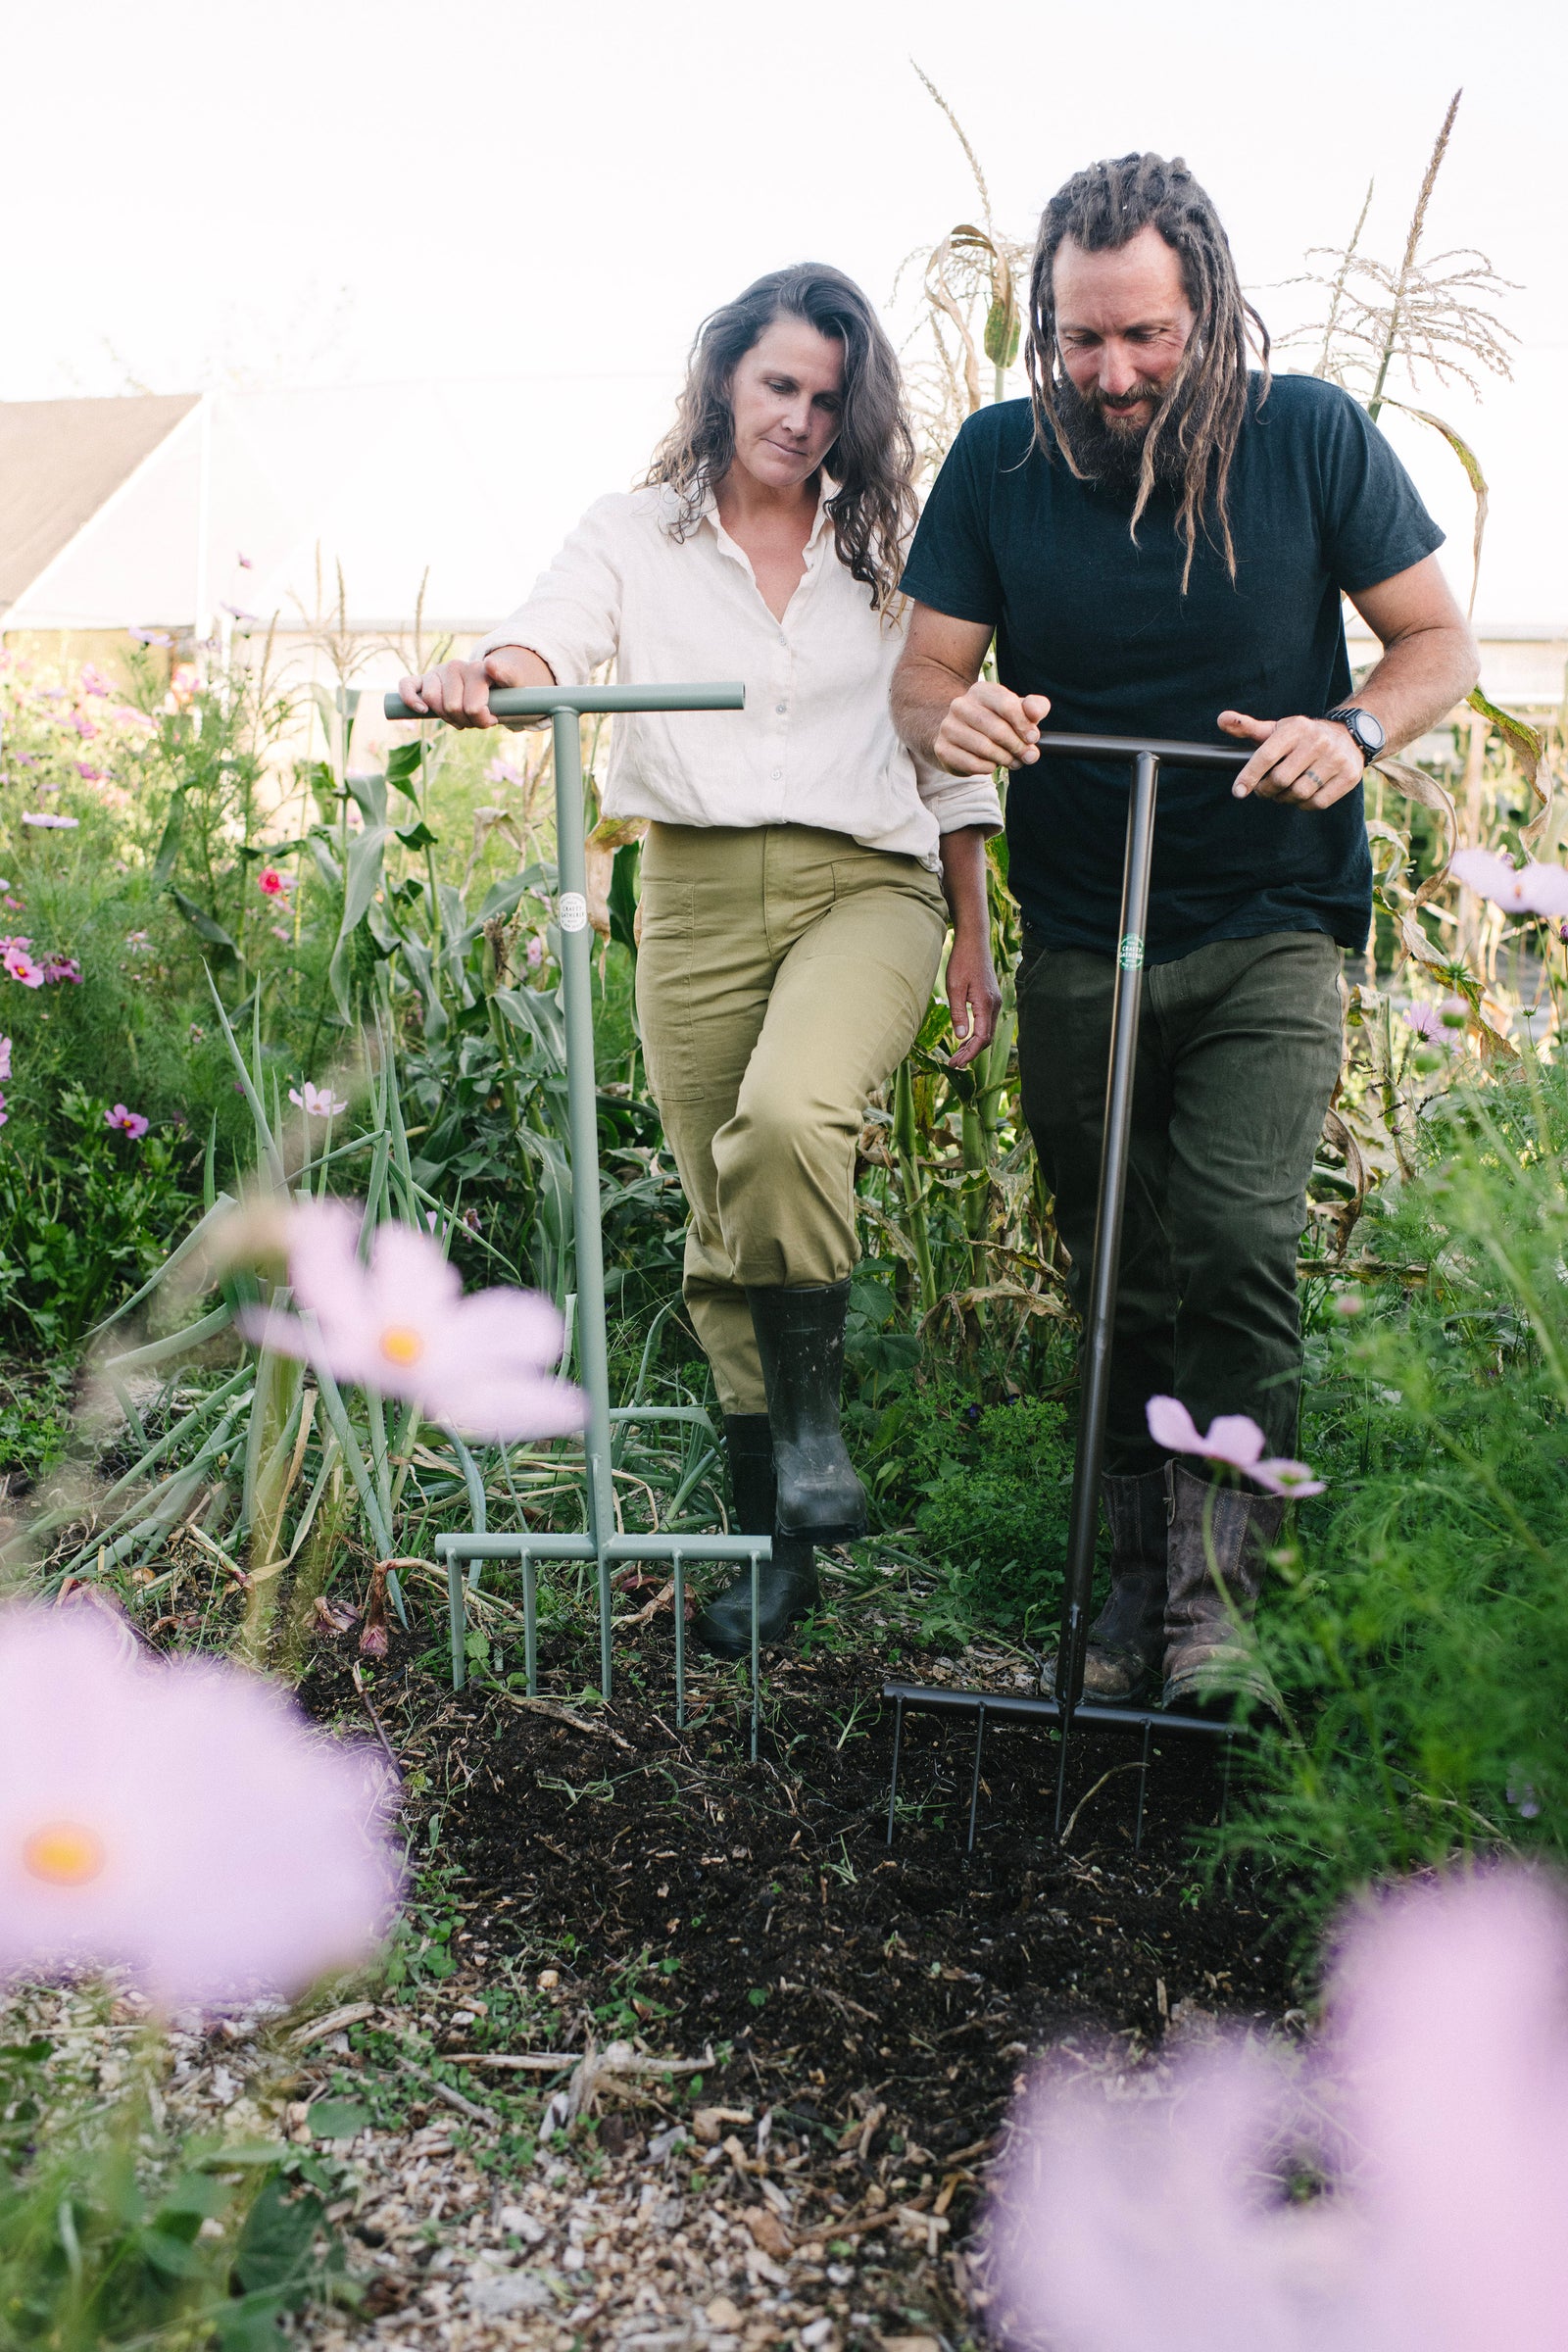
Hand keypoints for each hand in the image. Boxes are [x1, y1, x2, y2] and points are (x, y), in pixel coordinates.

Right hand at [396, 645, 553, 729]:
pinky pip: (407, 685)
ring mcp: (438, 673)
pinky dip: (410, 699)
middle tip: (475, 719)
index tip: (492, 719)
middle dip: (465, 721)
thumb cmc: (502, 691)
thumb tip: (490, 663)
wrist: (492, 686)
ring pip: (431, 700)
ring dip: (446, 717)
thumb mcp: (513, 685)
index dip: (482, 720)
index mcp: (476, 669)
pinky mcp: (423, 680)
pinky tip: (422, 710)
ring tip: (460, 718)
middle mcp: (455, 667)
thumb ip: (507, 674)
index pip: (473, 706)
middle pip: (452, 707)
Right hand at [934, 682, 1051, 776]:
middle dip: (1017, 746)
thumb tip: (1035, 714)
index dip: (1024, 725)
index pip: (1007, 705)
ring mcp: (948, 727)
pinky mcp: (942, 748)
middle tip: (1027, 756)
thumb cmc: (995, 722)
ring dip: (1004, 759)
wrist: (959, 737)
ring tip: (1011, 761)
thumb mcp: (1018, 710)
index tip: (1033, 738)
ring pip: (985, 748)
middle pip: (997, 729)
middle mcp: (960, 705)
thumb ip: (1035, 707)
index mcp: (981, 691)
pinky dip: (988, 768)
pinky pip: (972, 764)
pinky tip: (991, 765)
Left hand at [945, 925, 1001, 1070]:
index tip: (955, 1063)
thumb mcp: (954, 987)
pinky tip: (964, 1038)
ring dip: (973, 1045)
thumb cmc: (962, 961)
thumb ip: (958, 1013)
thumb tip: (960, 1037)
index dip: (969, 1053)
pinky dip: (976, 1034)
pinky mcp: (991, 998)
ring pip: (987, 1031)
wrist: (974, 941)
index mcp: (986, 1004)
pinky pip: (986, 1022)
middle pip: (986, 1038)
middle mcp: (995, 1005)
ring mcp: (995, 1001)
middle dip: (971, 1053)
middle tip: (953, 1063)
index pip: (982, 1038)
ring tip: (956, 1055)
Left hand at [1219, 710, 1365, 808]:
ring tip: (1283, 792)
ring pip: (1299, 793)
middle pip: (1281, 779)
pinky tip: (1301, 796)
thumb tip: (1221, 719)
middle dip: (1267, 790)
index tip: (1238, 791)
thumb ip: (1248, 727)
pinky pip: (1317, 803)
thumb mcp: (1278, 728)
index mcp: (1296, 728)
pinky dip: (1304, 805)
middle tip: (1264, 789)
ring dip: (1285, 799)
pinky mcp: (1348, 776)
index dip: (1249, 775)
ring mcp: (1335, 759)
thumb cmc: (1302, 736)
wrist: (1349, 735)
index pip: (1267, 755)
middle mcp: (1317, 742)